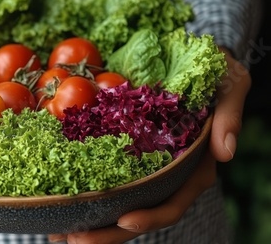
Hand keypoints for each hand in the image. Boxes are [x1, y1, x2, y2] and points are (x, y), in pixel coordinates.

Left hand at [49, 49, 250, 243]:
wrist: (193, 60)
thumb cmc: (215, 72)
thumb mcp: (230, 85)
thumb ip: (229, 116)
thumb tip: (226, 154)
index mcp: (192, 168)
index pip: (173, 203)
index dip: (151, 216)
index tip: (124, 220)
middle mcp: (166, 175)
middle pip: (138, 213)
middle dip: (108, 232)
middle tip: (74, 239)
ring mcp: (144, 167)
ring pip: (118, 204)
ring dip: (89, 221)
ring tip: (56, 232)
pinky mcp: (126, 154)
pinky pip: (105, 179)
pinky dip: (83, 193)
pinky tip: (57, 199)